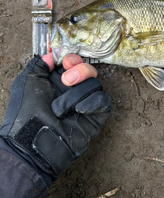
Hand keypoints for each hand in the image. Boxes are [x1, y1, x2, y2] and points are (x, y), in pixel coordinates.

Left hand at [0, 54, 111, 179]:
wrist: (32, 141)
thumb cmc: (26, 114)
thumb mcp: (26, 82)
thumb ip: (39, 65)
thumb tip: (51, 56)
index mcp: (58, 82)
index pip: (75, 63)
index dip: (74, 59)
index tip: (66, 62)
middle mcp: (73, 91)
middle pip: (90, 70)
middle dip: (81, 71)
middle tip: (67, 81)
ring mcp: (85, 104)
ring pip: (96, 84)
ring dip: (79, 92)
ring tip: (62, 107)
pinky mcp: (94, 117)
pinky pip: (104, 101)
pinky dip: (93, 102)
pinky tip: (79, 110)